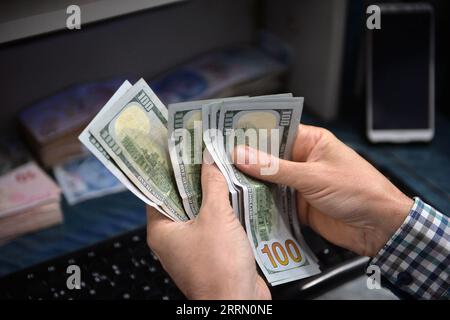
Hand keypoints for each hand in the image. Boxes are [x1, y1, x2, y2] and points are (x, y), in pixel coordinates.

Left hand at [146, 151, 270, 299]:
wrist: (238, 303)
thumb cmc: (219, 267)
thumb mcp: (217, 217)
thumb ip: (213, 185)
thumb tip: (209, 159)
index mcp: (161, 230)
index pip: (158, 191)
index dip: (168, 169)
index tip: (179, 150)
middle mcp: (172, 239)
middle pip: (181, 200)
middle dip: (195, 178)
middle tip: (205, 154)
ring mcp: (192, 247)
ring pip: (199, 212)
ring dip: (211, 194)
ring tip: (222, 167)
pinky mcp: (211, 253)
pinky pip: (214, 225)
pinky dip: (223, 211)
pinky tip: (236, 194)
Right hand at [234, 125, 413, 256]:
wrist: (380, 227)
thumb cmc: (358, 190)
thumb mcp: (313, 176)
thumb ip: (275, 168)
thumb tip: (241, 154)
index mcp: (311, 142)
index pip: (275, 131)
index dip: (251, 133)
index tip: (226, 135)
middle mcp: (302, 160)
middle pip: (267, 157)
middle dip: (246, 160)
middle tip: (218, 161)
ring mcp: (299, 184)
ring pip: (268, 180)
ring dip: (251, 183)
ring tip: (223, 181)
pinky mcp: (298, 205)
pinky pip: (274, 201)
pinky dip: (260, 203)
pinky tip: (241, 202)